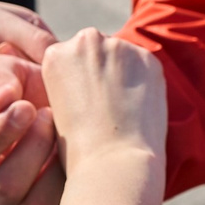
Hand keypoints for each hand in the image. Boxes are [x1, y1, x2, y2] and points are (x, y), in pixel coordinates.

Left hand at [0, 0, 51, 108]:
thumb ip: (33, 40)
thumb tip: (65, 62)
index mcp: (31, 36)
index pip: (57, 66)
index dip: (56, 82)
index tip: (52, 94)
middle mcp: (19, 61)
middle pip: (39, 92)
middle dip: (30, 100)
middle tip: (20, 103)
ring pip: (16, 108)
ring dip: (7, 110)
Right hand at [0, 51, 64, 204]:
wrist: (76, 113)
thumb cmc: (33, 91)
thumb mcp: (11, 72)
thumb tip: (3, 98)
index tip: (25, 106)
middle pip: (3, 190)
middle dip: (31, 149)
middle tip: (49, 114)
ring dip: (53, 168)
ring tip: (65, 135)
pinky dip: (74, 188)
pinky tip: (82, 158)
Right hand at [36, 29, 163, 172]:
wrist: (114, 164)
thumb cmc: (77, 150)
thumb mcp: (55, 110)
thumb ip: (68, 84)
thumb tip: (86, 81)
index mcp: (55, 54)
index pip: (68, 58)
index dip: (77, 84)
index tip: (83, 105)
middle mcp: (85, 40)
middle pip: (94, 51)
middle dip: (99, 72)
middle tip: (105, 107)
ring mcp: (120, 46)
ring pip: (121, 57)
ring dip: (122, 76)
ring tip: (122, 111)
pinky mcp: (149, 58)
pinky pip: (144, 68)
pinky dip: (144, 84)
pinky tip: (138, 109)